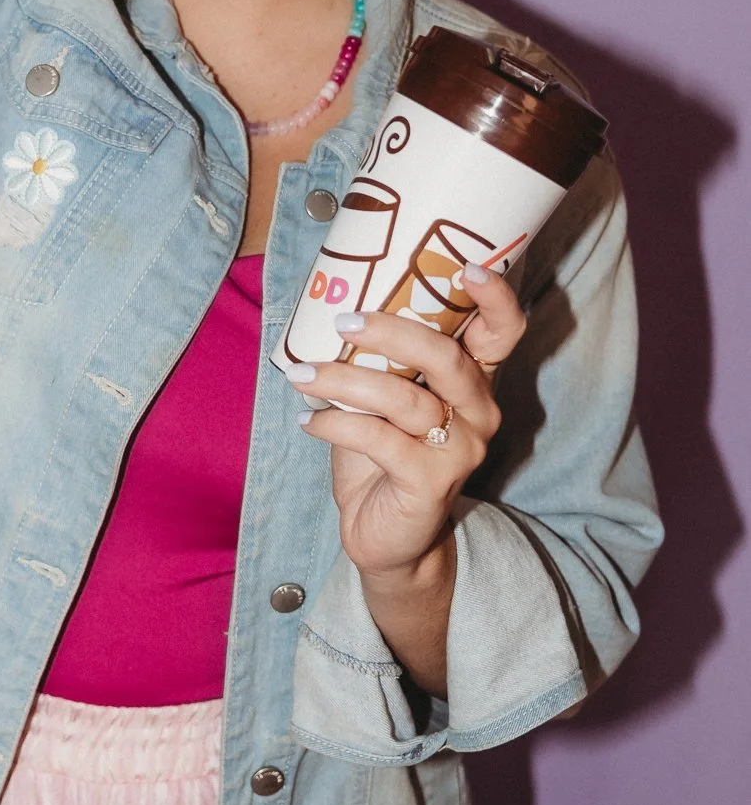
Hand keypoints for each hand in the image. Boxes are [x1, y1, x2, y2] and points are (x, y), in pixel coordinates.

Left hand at [290, 263, 526, 582]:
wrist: (388, 536)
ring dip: (343, 381)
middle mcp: (478, 411)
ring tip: (301, 376)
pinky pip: (380, 440)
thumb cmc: (382, 454)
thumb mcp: (383, 396)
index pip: (504, 332)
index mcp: (472, 381)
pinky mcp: (431, 482)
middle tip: (343, 323)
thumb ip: (377, 358)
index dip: (496, 298)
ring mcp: (461, 449)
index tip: (469, 267)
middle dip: (392, 333)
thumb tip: (330, 305)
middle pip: (447, 357)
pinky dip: (336, 425)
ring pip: (405, 399)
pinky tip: (308, 421)